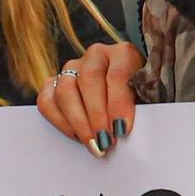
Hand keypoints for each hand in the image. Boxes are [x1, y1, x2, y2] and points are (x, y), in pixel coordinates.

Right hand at [36, 42, 144, 157]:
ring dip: (77, 120)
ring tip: (91, 142)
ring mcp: (72, 68)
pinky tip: (76, 136)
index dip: (118, 103)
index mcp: (123, 52)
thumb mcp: (147, 96)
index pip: (117, 74)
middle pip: (88, 79)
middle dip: (96, 115)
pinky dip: (59, 121)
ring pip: (65, 90)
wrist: (124, 95)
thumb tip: (122, 130)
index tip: (121, 129)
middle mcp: (96, 56)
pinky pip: (47, 101)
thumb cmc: (139, 96)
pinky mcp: (54, 83)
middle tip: (104, 140)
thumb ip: (138, 106)